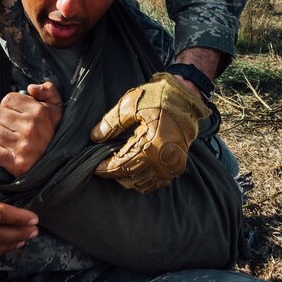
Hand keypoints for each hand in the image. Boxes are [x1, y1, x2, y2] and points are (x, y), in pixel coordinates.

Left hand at [0, 83, 63, 176]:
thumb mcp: (58, 107)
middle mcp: (31, 127)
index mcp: (39, 111)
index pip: (8, 99)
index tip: (15, 113)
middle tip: (10, 127)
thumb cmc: (56, 132)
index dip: (9, 105)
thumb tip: (30, 88)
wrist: (63, 162)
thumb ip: (48, 90)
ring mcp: (23, 145)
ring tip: (5, 138)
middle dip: (1, 120)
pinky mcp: (16, 163)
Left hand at [90, 72, 209, 192]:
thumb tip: (95, 137)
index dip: (106, 168)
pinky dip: (145, 180)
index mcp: (152, 145)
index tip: (94, 167)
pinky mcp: (179, 166)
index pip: (122, 165)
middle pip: (132, 178)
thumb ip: (112, 123)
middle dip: (115, 174)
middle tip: (104, 167)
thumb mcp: (131, 105)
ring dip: (129, 178)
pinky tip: (135, 172)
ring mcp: (173, 165)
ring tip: (118, 168)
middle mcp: (164, 160)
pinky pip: (158, 182)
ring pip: (145, 183)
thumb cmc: (158, 98)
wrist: (186, 98)